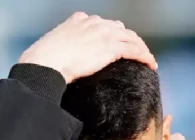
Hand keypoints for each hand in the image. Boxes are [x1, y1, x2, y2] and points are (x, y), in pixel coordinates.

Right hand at [18, 12, 156, 83]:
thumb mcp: (51, 46)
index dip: (112, 34)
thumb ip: (61, 47)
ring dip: (141, 48)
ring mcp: (105, 34)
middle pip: (120, 29)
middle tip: (134, 52)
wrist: (46, 63)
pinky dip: (145, 57)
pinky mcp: (112, 47)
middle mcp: (94, 23)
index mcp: (79, 20)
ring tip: (147, 60)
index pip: (102, 24)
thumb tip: (59, 61)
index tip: (115, 44)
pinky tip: (150, 64)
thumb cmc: (43, 60)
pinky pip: (135, 50)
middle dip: (129, 40)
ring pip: (132, 38)